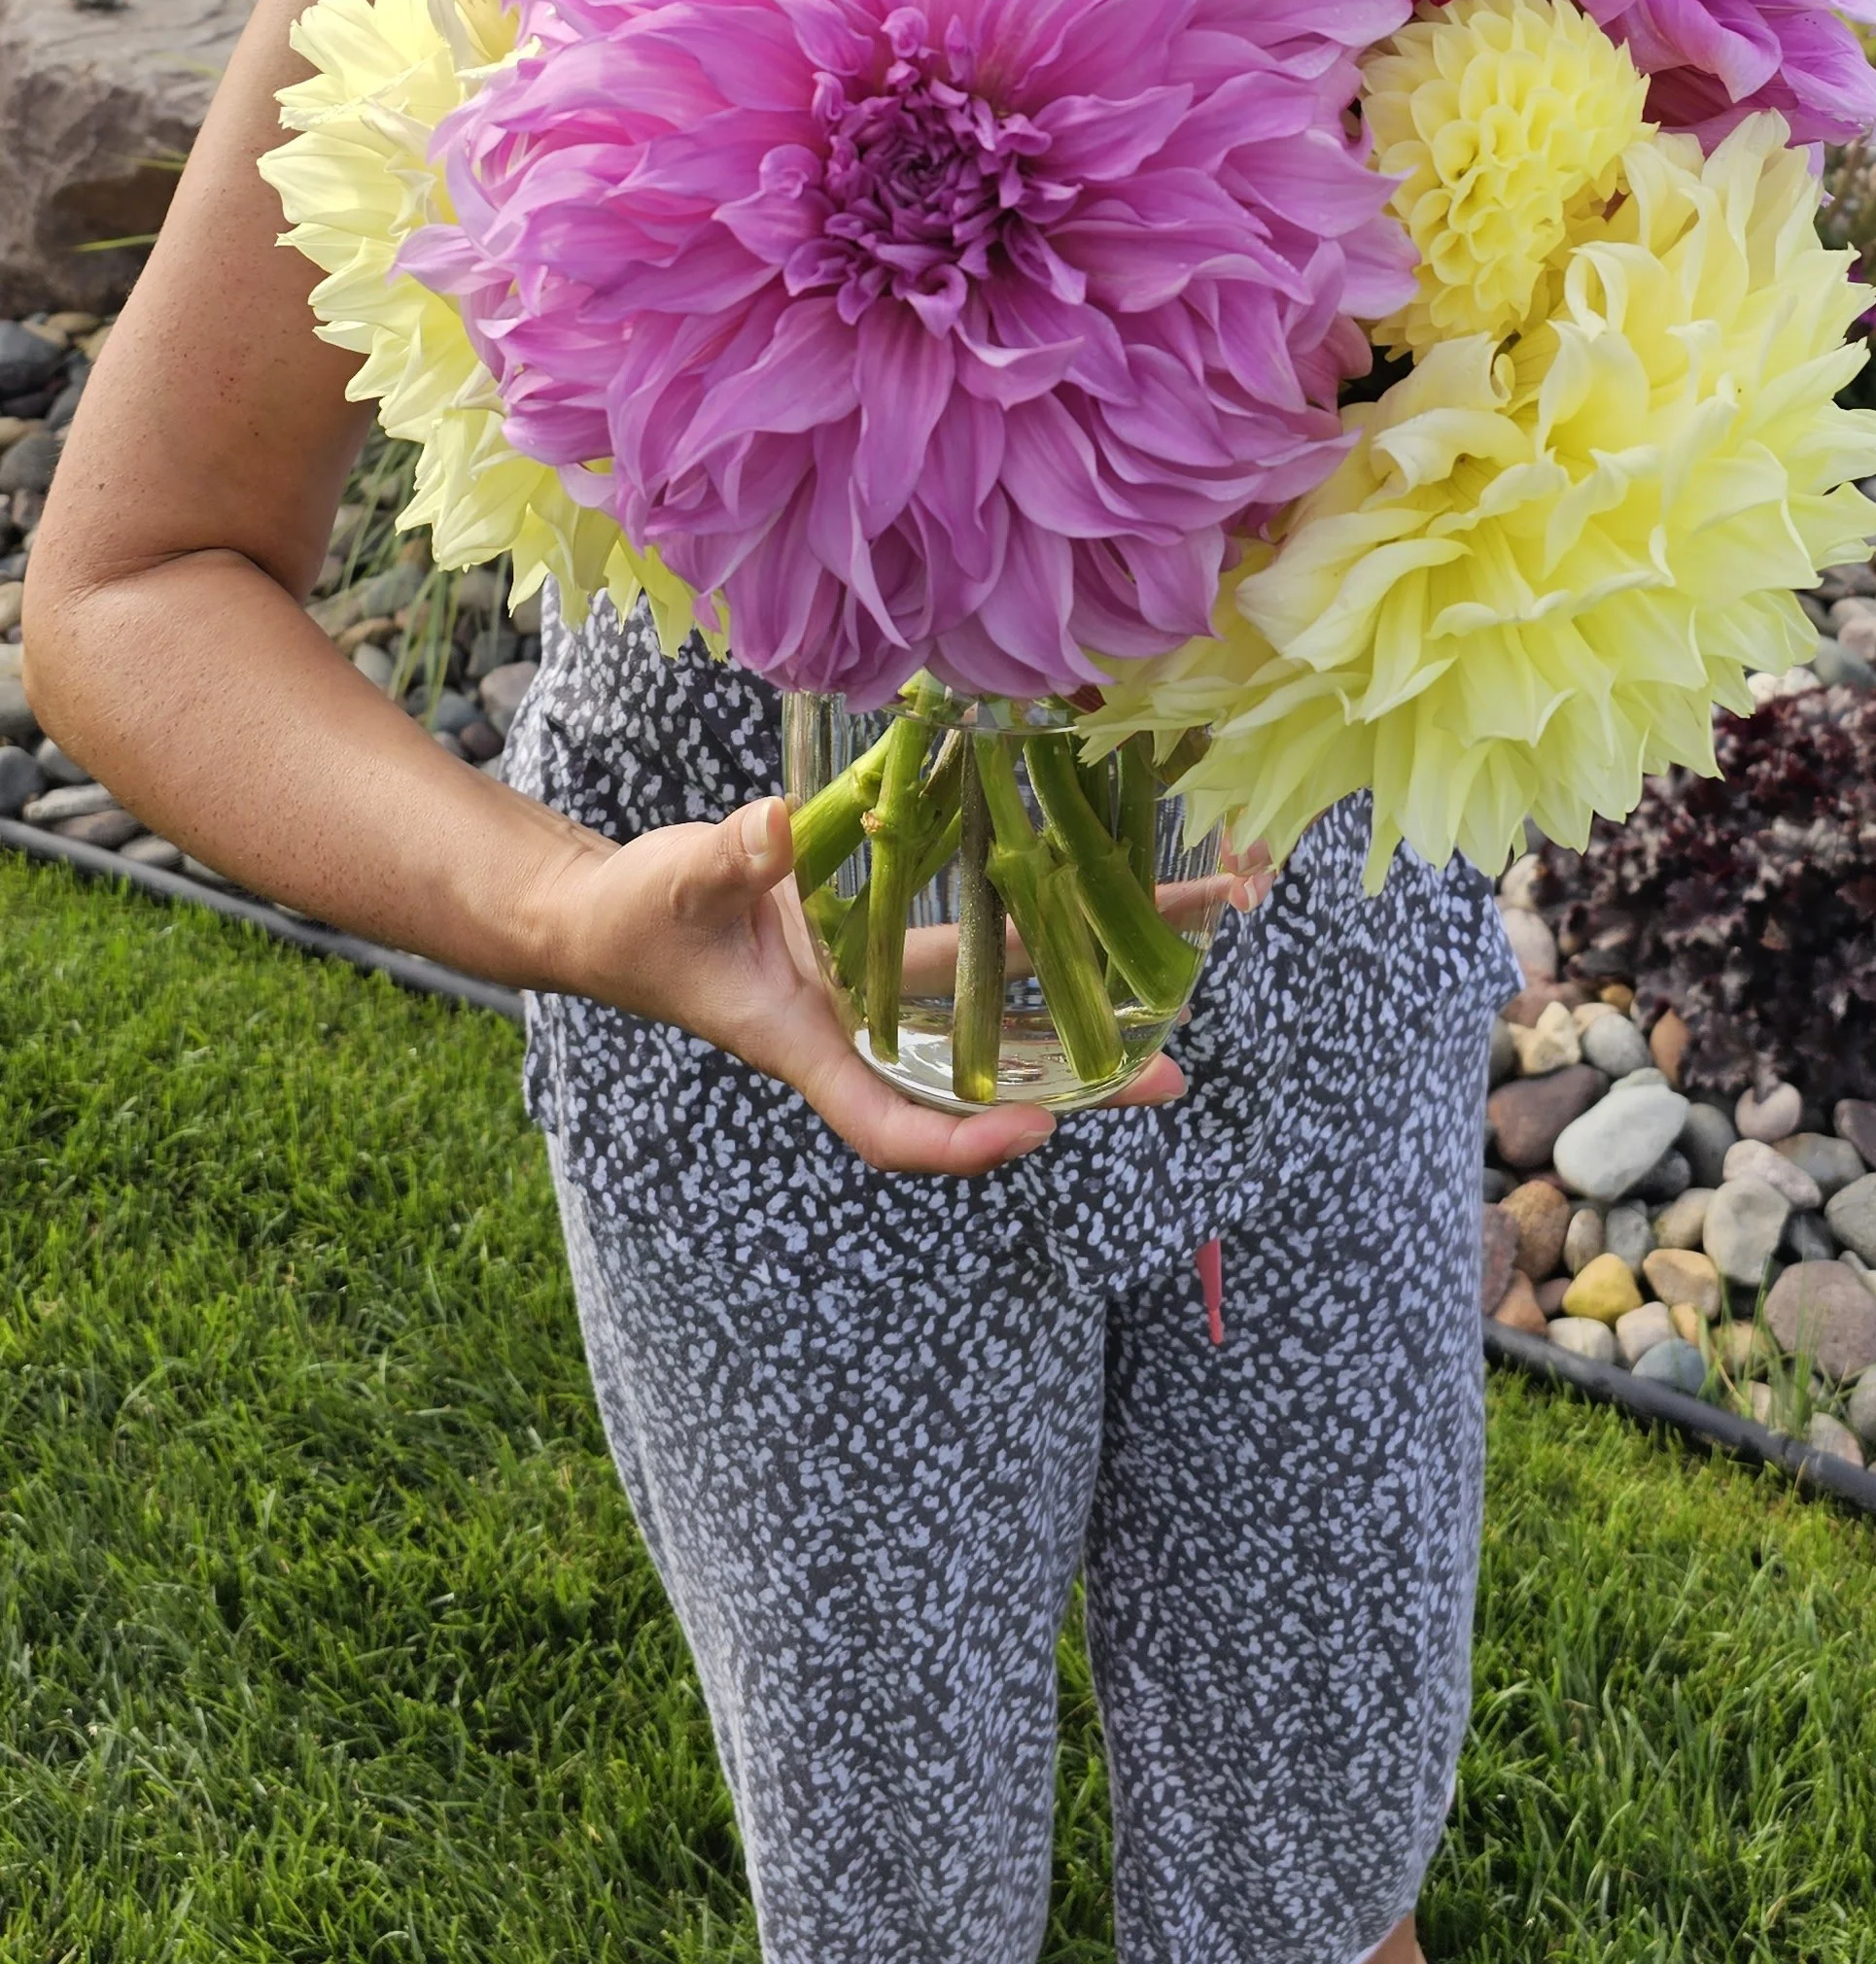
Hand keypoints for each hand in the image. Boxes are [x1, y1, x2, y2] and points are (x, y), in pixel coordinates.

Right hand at [542, 795, 1180, 1176]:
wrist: (611, 914)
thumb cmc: (635, 917)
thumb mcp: (677, 885)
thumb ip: (732, 859)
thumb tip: (779, 822)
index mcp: (807, 1044)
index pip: (891, 1126)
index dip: (964, 1142)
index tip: (1038, 1127)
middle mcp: (855, 1028)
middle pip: (977, 1072)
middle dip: (1074, 1075)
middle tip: (1172, 1073)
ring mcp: (870, 990)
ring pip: (989, 1007)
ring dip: (1075, 1001)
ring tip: (1174, 995)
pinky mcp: (873, 941)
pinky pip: (963, 951)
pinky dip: (1023, 934)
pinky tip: (1085, 907)